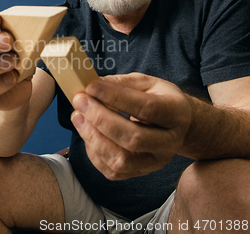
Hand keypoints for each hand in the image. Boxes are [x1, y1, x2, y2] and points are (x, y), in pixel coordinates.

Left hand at [70, 73, 192, 179]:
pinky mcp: (140, 173)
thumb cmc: (159, 100)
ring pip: (121, 160)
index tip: (91, 87)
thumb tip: (95, 85)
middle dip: (100, 119)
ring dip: (93, 137)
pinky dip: (93, 152)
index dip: (116, 97)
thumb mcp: (147, 83)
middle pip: (133, 138)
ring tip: (77, 116)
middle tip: (80, 101)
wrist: (178, 126)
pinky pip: (112, 171)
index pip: (146, 108)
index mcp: (176, 114)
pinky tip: (87, 132)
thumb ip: (123, 83)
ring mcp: (155, 162)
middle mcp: (170, 142)